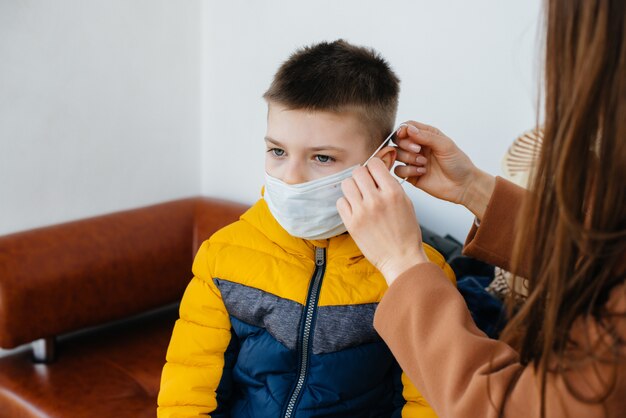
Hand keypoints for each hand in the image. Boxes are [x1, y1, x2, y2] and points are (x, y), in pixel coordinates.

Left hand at [337, 158, 429, 284]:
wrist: (401, 259)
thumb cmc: (406, 234)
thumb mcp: (406, 203)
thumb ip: (391, 186)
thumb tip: (378, 173)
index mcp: (393, 193)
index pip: (374, 164)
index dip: (373, 167)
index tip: (373, 172)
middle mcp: (376, 200)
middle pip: (358, 171)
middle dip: (361, 176)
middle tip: (365, 184)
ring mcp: (362, 212)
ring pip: (347, 184)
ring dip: (352, 188)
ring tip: (359, 197)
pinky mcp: (351, 223)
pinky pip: (341, 202)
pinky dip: (346, 203)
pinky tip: (355, 210)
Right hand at [394, 121, 494, 219]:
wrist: (463, 185)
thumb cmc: (458, 163)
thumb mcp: (445, 145)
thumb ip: (426, 136)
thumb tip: (409, 129)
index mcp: (426, 136)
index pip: (406, 127)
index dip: (402, 130)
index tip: (404, 135)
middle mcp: (418, 147)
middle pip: (398, 140)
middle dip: (405, 145)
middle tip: (418, 150)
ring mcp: (413, 161)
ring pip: (396, 155)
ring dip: (408, 158)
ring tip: (423, 163)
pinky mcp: (411, 175)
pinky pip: (398, 170)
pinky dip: (408, 171)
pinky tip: (421, 172)